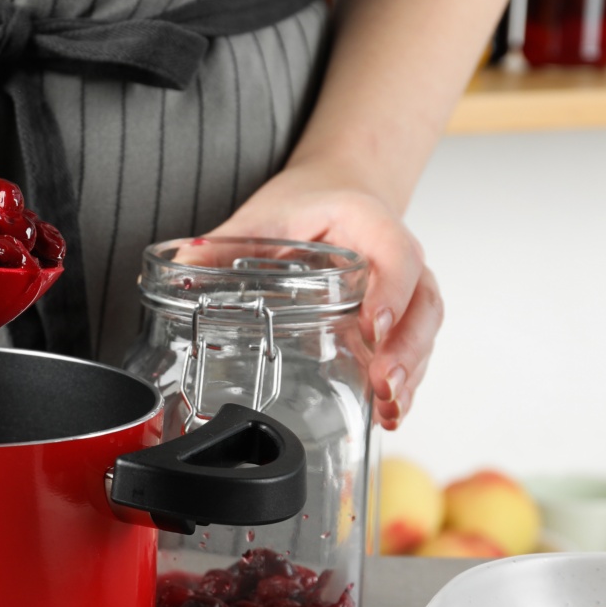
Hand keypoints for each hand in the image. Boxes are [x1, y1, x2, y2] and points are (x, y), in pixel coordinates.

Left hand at [202, 173, 442, 430]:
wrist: (338, 192)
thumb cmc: (307, 203)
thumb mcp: (263, 217)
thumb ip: (223, 244)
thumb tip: (181, 269)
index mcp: (367, 222)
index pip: (395, 254)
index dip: (390, 292)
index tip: (371, 326)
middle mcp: (398, 255)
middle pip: (422, 303)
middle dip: (405, 349)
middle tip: (382, 385)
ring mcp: (407, 288)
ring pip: (424, 331)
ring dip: (410, 373)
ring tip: (387, 410)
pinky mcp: (402, 316)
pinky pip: (415, 348)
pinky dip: (406, 382)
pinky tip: (387, 413)